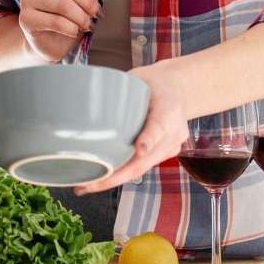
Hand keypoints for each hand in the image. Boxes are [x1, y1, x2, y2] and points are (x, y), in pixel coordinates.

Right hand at [17, 0, 100, 61]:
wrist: (53, 41)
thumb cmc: (69, 13)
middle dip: (88, 1)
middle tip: (97, 12)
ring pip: (63, 5)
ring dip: (82, 17)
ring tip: (88, 24)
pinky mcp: (26, 19)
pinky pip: (57, 21)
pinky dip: (72, 28)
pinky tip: (75, 30)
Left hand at [73, 63, 186, 193]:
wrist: (177, 90)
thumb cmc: (153, 82)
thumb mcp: (141, 77)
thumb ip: (120, 89)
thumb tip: (87, 99)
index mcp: (169, 109)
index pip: (160, 126)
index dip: (149, 139)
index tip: (139, 149)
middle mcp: (174, 132)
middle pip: (146, 160)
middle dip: (116, 176)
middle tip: (89, 184)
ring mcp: (170, 147)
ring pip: (141, 169)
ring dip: (113, 180)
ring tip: (85, 186)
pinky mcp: (163, 155)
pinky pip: (140, 167)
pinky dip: (119, 175)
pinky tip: (98, 181)